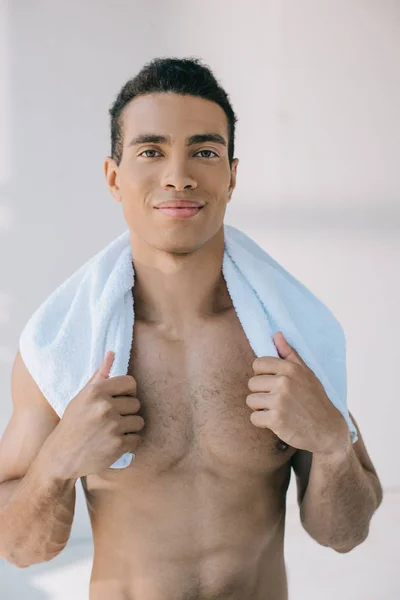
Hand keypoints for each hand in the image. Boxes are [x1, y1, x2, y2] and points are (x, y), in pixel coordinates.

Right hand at [53, 351, 143, 477]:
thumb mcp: (82, 397)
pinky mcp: (118, 445)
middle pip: (136, 403)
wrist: (61, 456)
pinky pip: (137, 439)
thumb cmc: (73, 423)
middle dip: (127, 413)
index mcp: (96, 391)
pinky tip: (114, 444)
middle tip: (111, 420)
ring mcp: (112, 426)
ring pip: (139, 422)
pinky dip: (128, 444)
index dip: (128, 392)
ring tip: (112, 432)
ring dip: (129, 429)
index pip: (130, 382)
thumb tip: (112, 353)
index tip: (119, 400)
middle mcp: (105, 406)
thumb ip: (100, 376)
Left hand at [246, 331, 349, 454]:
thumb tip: (276, 334)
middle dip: (261, 393)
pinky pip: (254, 418)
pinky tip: (277, 422)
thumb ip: (289, 354)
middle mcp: (284, 382)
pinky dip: (263, 422)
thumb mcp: (306, 374)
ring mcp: (280, 401)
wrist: (327, 430)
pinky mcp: (276, 420)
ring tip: (278, 410)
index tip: (274, 384)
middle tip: (278, 400)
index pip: (258, 364)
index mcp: (290, 369)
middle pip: (252, 383)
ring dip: (261, 408)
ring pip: (251, 401)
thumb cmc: (315, 400)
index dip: (263, 375)